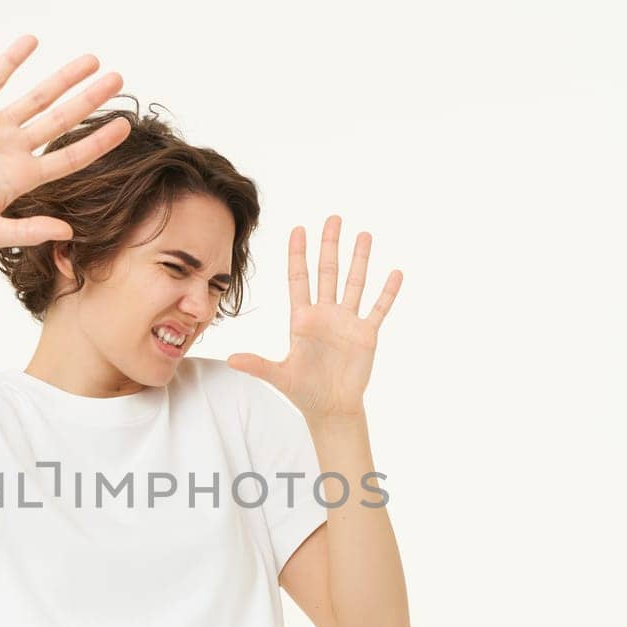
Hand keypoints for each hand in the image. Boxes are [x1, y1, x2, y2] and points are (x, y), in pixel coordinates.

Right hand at [0, 34, 130, 249]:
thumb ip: (28, 230)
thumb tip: (69, 232)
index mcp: (22, 177)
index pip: (70, 156)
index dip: (98, 141)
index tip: (125, 125)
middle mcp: (14, 148)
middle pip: (62, 119)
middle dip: (90, 99)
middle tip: (119, 78)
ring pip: (37, 96)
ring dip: (64, 77)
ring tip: (91, 59)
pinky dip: (13, 60)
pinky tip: (33, 41)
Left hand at [227, 216, 402, 421]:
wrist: (331, 408)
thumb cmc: (304, 391)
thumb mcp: (279, 376)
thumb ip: (258, 365)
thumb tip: (231, 360)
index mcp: (302, 319)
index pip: (299, 279)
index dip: (298, 254)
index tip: (299, 228)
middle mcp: (325, 314)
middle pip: (327, 272)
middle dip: (330, 245)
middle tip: (333, 218)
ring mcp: (347, 322)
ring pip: (355, 283)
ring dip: (360, 260)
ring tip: (364, 234)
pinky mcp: (366, 334)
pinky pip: (378, 308)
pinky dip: (387, 292)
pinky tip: (395, 273)